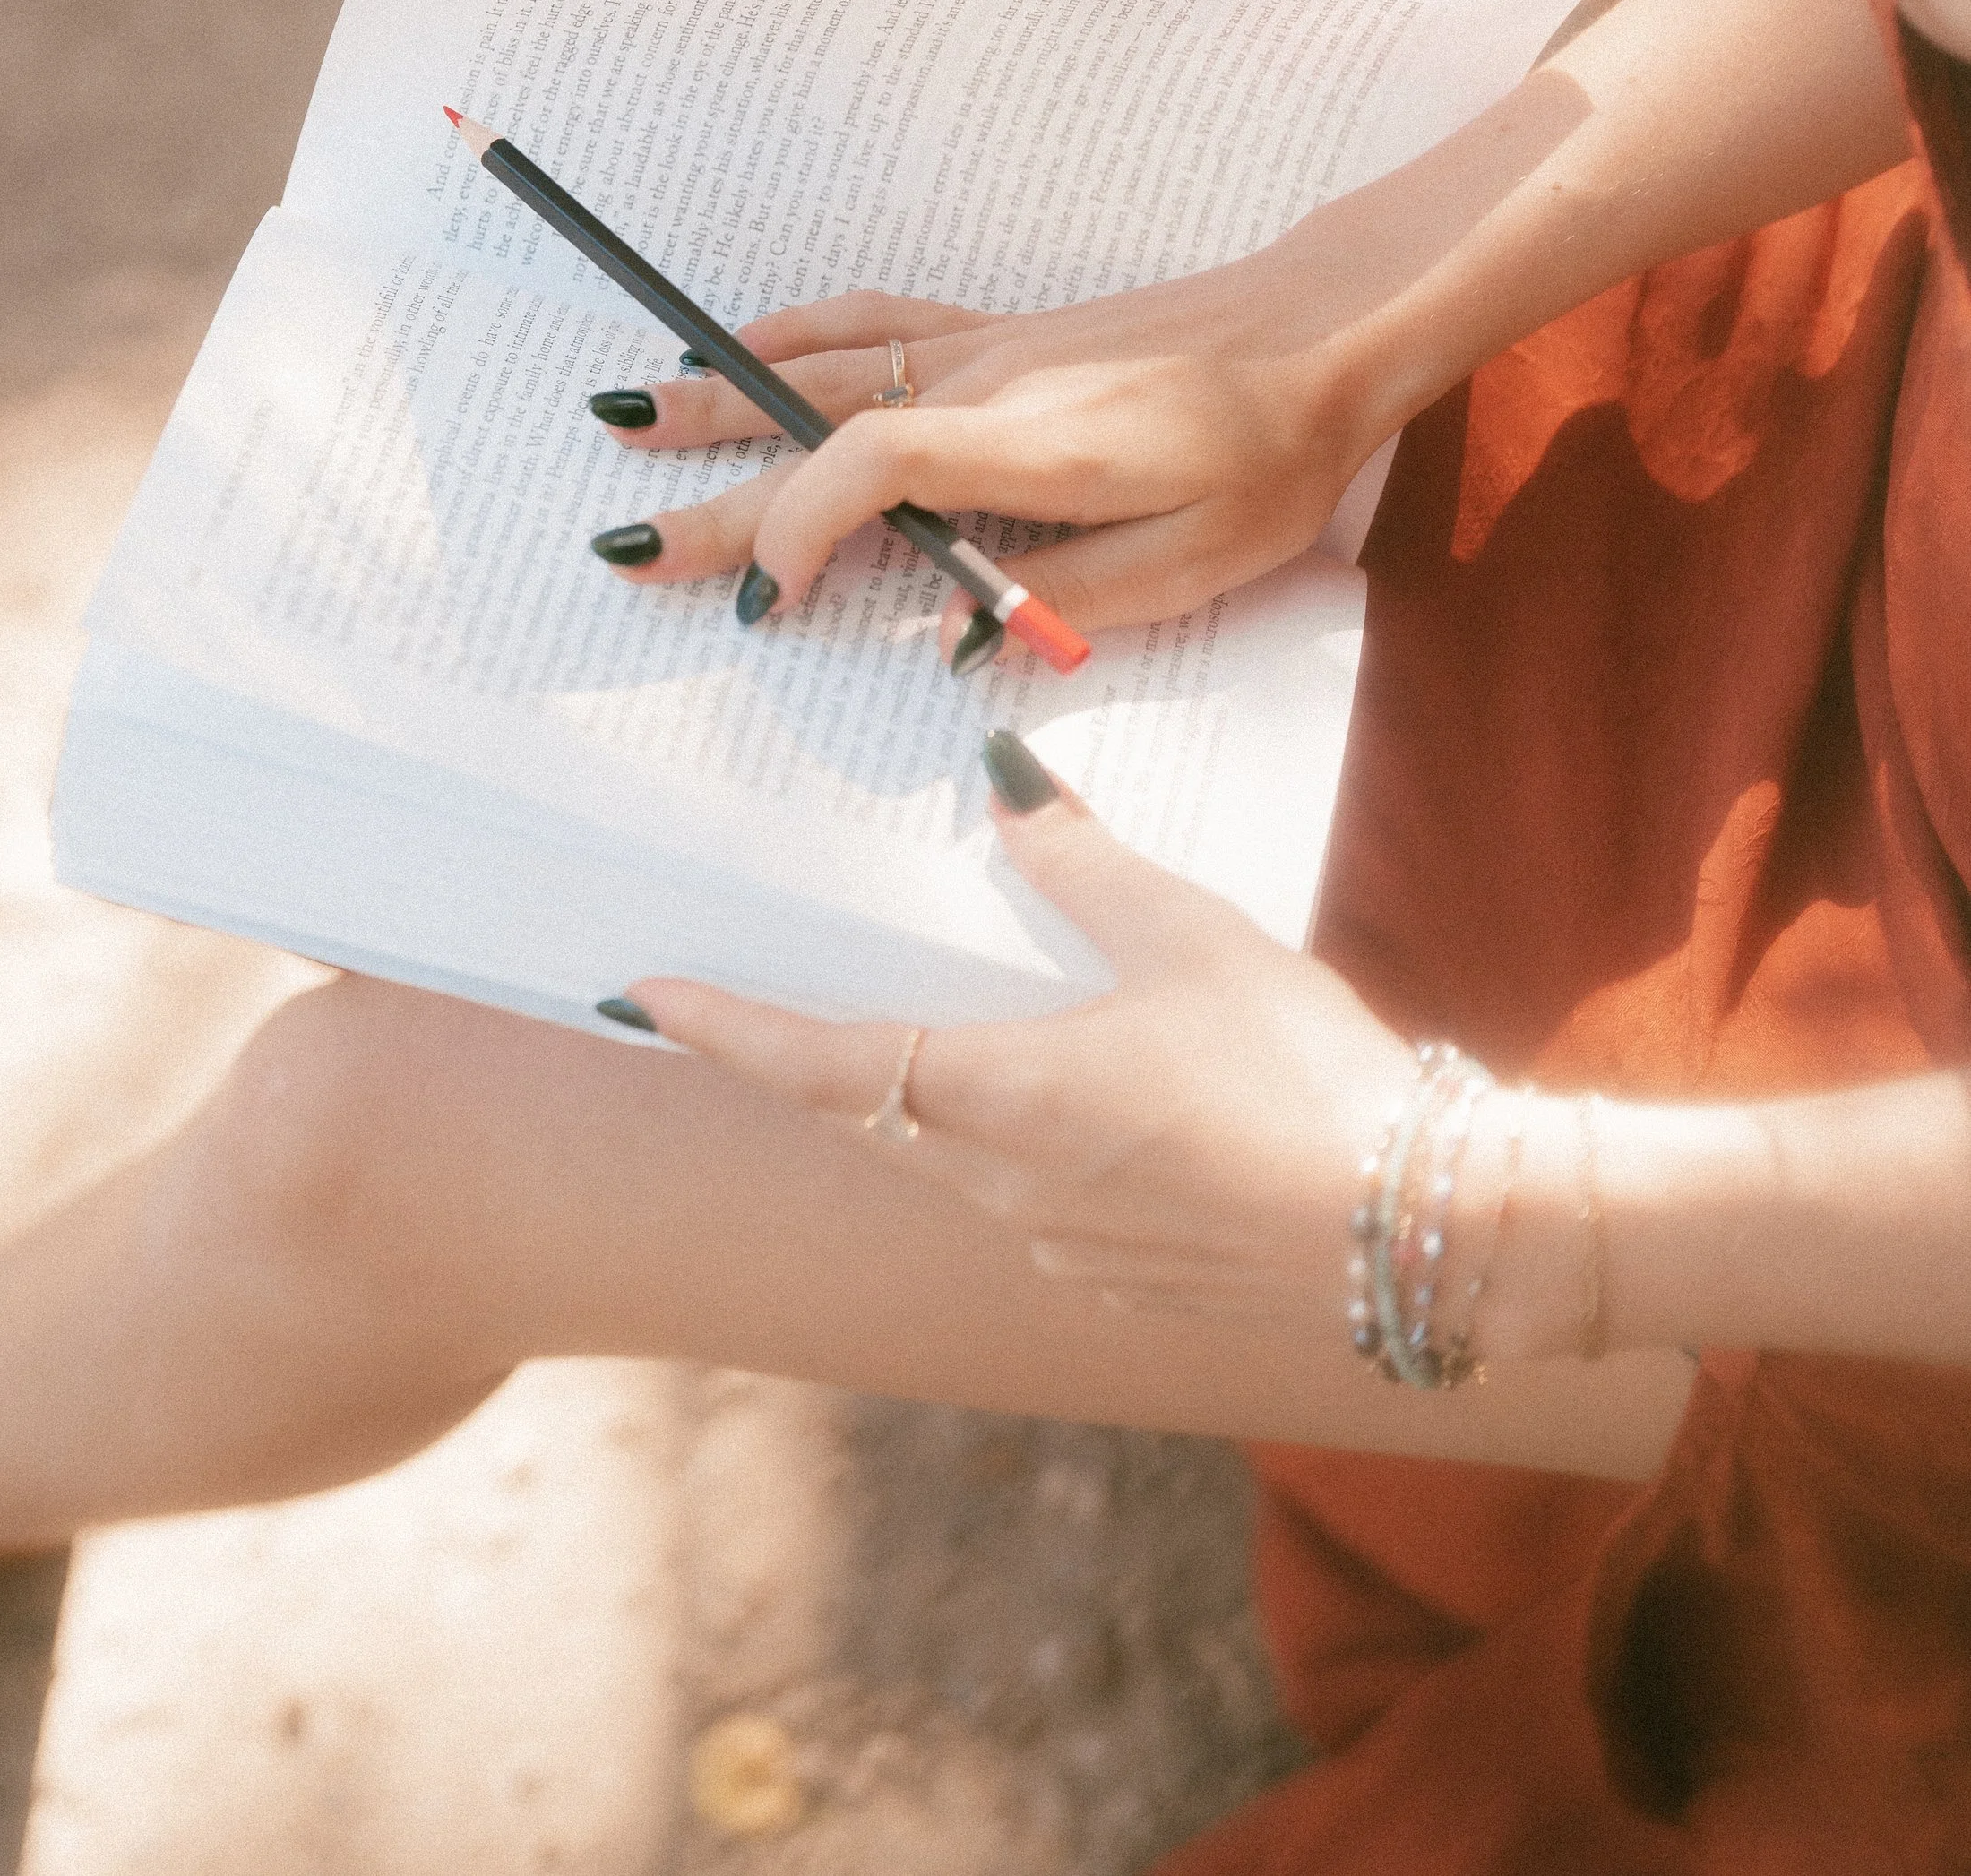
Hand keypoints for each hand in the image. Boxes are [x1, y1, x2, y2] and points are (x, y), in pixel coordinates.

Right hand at [587, 250, 1382, 650]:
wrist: (1319, 331)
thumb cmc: (1269, 454)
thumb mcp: (1196, 562)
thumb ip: (1068, 602)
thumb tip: (949, 643)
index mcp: (1033, 444)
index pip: (874, 466)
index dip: (802, 527)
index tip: (765, 599)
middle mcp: (988, 384)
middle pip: (815, 427)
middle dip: (711, 489)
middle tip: (622, 541)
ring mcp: (984, 349)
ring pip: (820, 367)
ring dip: (717, 396)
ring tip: (624, 420)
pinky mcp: (996, 334)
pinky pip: (866, 326)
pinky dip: (787, 336)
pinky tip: (736, 347)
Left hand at [629, 750, 1417, 1334]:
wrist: (1421, 1234)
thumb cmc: (1300, 1077)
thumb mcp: (1189, 938)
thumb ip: (1084, 864)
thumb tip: (1004, 789)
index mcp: (1002, 1101)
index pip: (819, 1064)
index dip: (725, 1027)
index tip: (642, 995)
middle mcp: (1007, 1189)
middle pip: (870, 1115)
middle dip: (809, 1058)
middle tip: (753, 1000)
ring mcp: (1064, 1246)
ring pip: (952, 1159)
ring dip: (921, 1098)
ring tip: (931, 1027)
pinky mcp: (1124, 1276)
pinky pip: (1030, 1200)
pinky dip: (1015, 1142)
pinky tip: (1080, 1101)